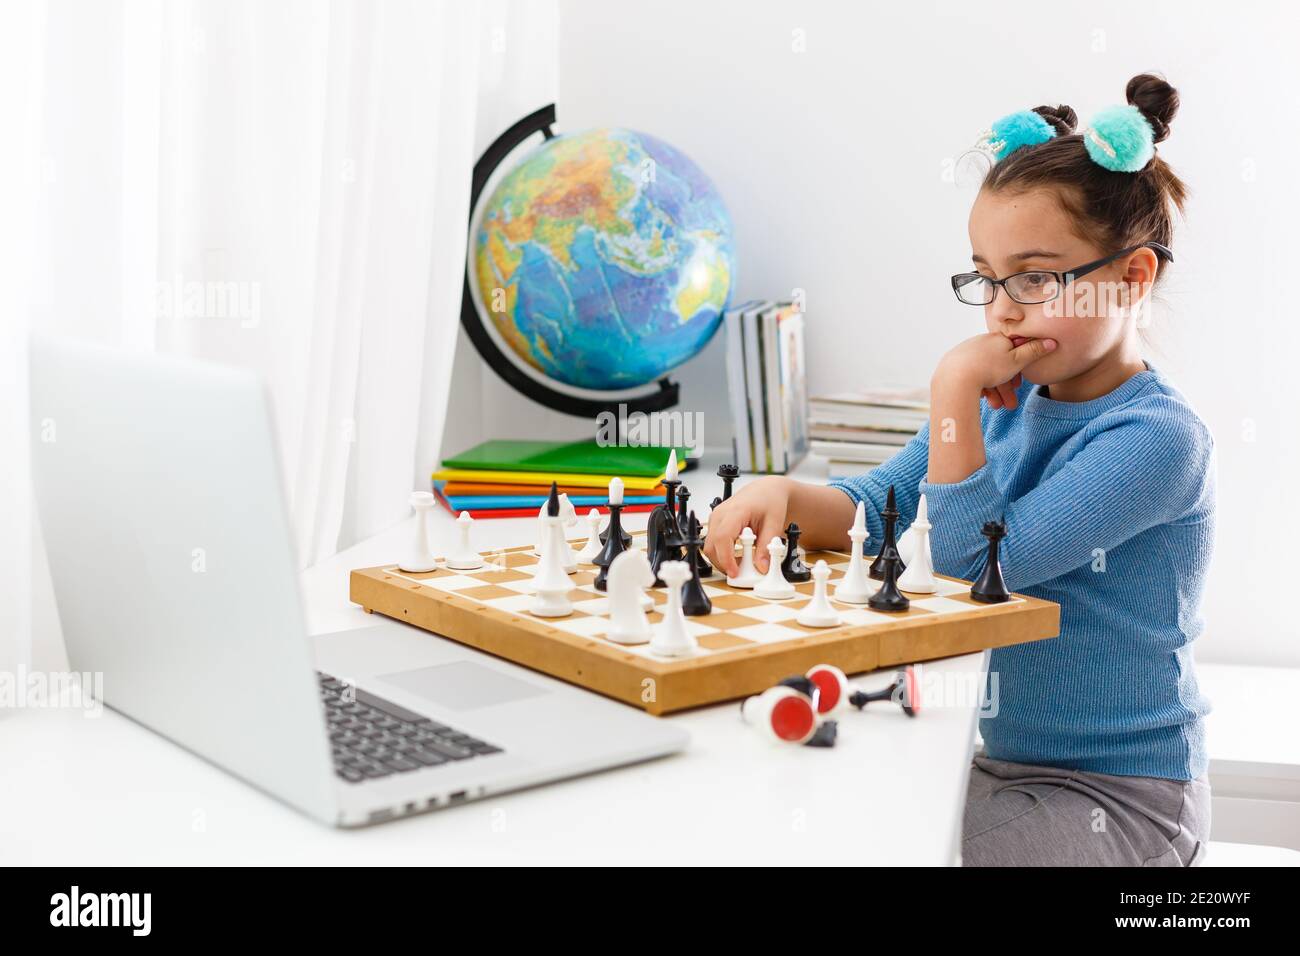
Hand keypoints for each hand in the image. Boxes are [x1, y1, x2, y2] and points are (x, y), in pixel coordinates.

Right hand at [703, 476, 790, 575]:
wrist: (765, 490)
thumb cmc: (770, 501)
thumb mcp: (774, 524)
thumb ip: (767, 546)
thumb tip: (761, 567)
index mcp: (735, 511)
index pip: (723, 538)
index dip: (726, 558)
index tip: (735, 572)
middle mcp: (720, 514)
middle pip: (711, 546)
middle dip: (723, 563)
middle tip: (741, 573)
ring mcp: (715, 518)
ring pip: (709, 547)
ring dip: (722, 559)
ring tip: (742, 563)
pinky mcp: (715, 523)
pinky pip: (712, 543)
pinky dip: (722, 553)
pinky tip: (737, 555)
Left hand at [934, 332, 1056, 410]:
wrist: (955, 378)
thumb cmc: (988, 368)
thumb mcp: (1017, 361)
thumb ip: (1034, 351)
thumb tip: (1051, 341)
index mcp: (996, 338)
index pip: (1012, 351)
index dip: (1018, 369)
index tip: (1018, 385)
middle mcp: (980, 343)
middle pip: (998, 366)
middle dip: (1006, 387)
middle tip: (1010, 404)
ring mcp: (965, 354)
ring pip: (985, 374)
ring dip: (994, 392)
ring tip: (998, 407)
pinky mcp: (953, 366)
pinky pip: (971, 376)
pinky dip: (979, 389)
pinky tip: (984, 400)